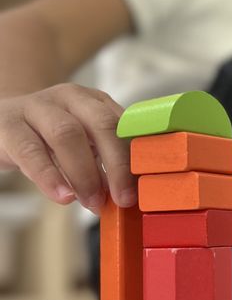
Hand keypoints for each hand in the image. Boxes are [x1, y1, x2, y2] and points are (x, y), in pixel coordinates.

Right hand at [0, 84, 135, 212]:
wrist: (0, 121)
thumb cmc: (49, 139)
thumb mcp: (83, 145)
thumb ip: (104, 166)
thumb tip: (125, 200)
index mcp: (96, 102)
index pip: (127, 124)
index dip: (139, 156)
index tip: (147, 187)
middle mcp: (70, 97)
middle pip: (102, 124)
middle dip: (118, 165)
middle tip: (124, 199)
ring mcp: (38, 106)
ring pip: (66, 133)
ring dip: (85, 173)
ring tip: (93, 202)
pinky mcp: (9, 124)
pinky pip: (30, 149)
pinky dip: (49, 176)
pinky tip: (63, 196)